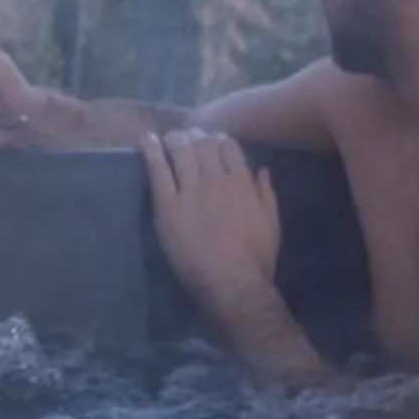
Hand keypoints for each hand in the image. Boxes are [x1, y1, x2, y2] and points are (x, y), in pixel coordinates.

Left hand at [141, 130, 281, 322]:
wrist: (232, 281)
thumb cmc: (256, 258)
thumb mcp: (271, 223)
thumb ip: (267, 193)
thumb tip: (262, 169)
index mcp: (242, 183)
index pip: (228, 147)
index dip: (217, 139)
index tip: (211, 140)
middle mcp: (216, 179)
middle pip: (203, 144)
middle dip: (194, 136)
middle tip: (185, 138)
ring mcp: (191, 190)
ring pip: (180, 151)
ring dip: (174, 139)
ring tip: (168, 138)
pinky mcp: (168, 205)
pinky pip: (158, 170)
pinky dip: (151, 150)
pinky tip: (146, 140)